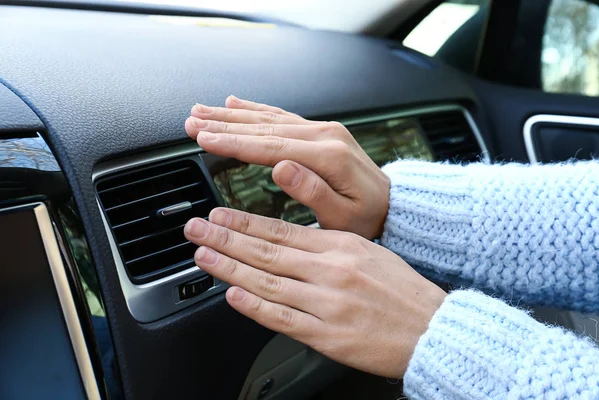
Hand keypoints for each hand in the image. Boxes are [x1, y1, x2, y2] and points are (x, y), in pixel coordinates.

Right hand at [184, 96, 390, 239]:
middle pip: (264, 127)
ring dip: (233, 115)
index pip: (270, 146)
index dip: (233, 142)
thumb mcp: (344, 218)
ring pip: (268, 118)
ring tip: (202, 111)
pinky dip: (255, 110)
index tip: (203, 139)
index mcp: (327, 156)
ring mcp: (321, 130)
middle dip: (224, 124)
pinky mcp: (319, 132)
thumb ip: (313, 192)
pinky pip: (281, 117)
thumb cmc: (368, 217)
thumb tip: (281, 168)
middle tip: (191, 121)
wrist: (392, 205)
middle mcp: (323, 135)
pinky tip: (235, 104)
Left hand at [184, 208, 445, 376]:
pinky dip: (254, 306)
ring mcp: (327, 304)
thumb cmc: (404, 291)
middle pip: (267, 251)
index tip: (220, 213)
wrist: (433, 328)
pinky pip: (283, 319)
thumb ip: (328, 247)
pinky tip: (232, 294)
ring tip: (203, 255)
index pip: (282, 230)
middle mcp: (330, 271)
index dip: (246, 222)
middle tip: (198, 227)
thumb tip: (289, 243)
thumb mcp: (368, 253)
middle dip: (227, 237)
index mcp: (341, 246)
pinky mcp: (327, 336)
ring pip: (268, 282)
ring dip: (230, 267)